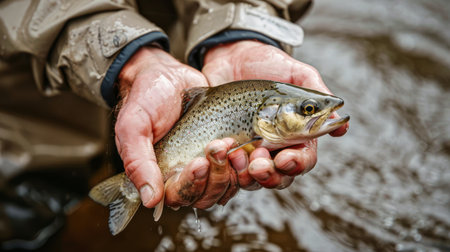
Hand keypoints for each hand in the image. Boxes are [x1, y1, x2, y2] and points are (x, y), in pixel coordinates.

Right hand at [115, 47, 237, 208]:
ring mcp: (205, 163)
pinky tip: (241, 146)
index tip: (198, 162)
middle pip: (205, 196)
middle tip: (217, 146)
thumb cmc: (147, 98)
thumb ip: (137, 163)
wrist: (168, 74)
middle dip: (215, 176)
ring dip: (231, 171)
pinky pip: (238, 171)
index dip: (191, 185)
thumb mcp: (134, 126)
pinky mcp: (223, 152)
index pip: (178, 196)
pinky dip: (243, 165)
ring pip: (224, 187)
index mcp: (159, 174)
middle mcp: (183, 174)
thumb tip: (150, 200)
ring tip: (230, 144)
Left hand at [202, 40, 348, 189]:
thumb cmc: (268, 65)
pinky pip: (224, 169)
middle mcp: (274, 149)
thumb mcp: (295, 73)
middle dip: (270, 176)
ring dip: (246, 174)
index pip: (303, 160)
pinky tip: (219, 153)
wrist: (231, 57)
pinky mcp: (225, 149)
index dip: (297, 164)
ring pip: (251, 179)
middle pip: (278, 177)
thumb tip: (340, 122)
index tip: (285, 159)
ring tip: (237, 157)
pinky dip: (223, 167)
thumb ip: (316, 94)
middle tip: (258, 165)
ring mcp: (247, 151)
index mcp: (296, 135)